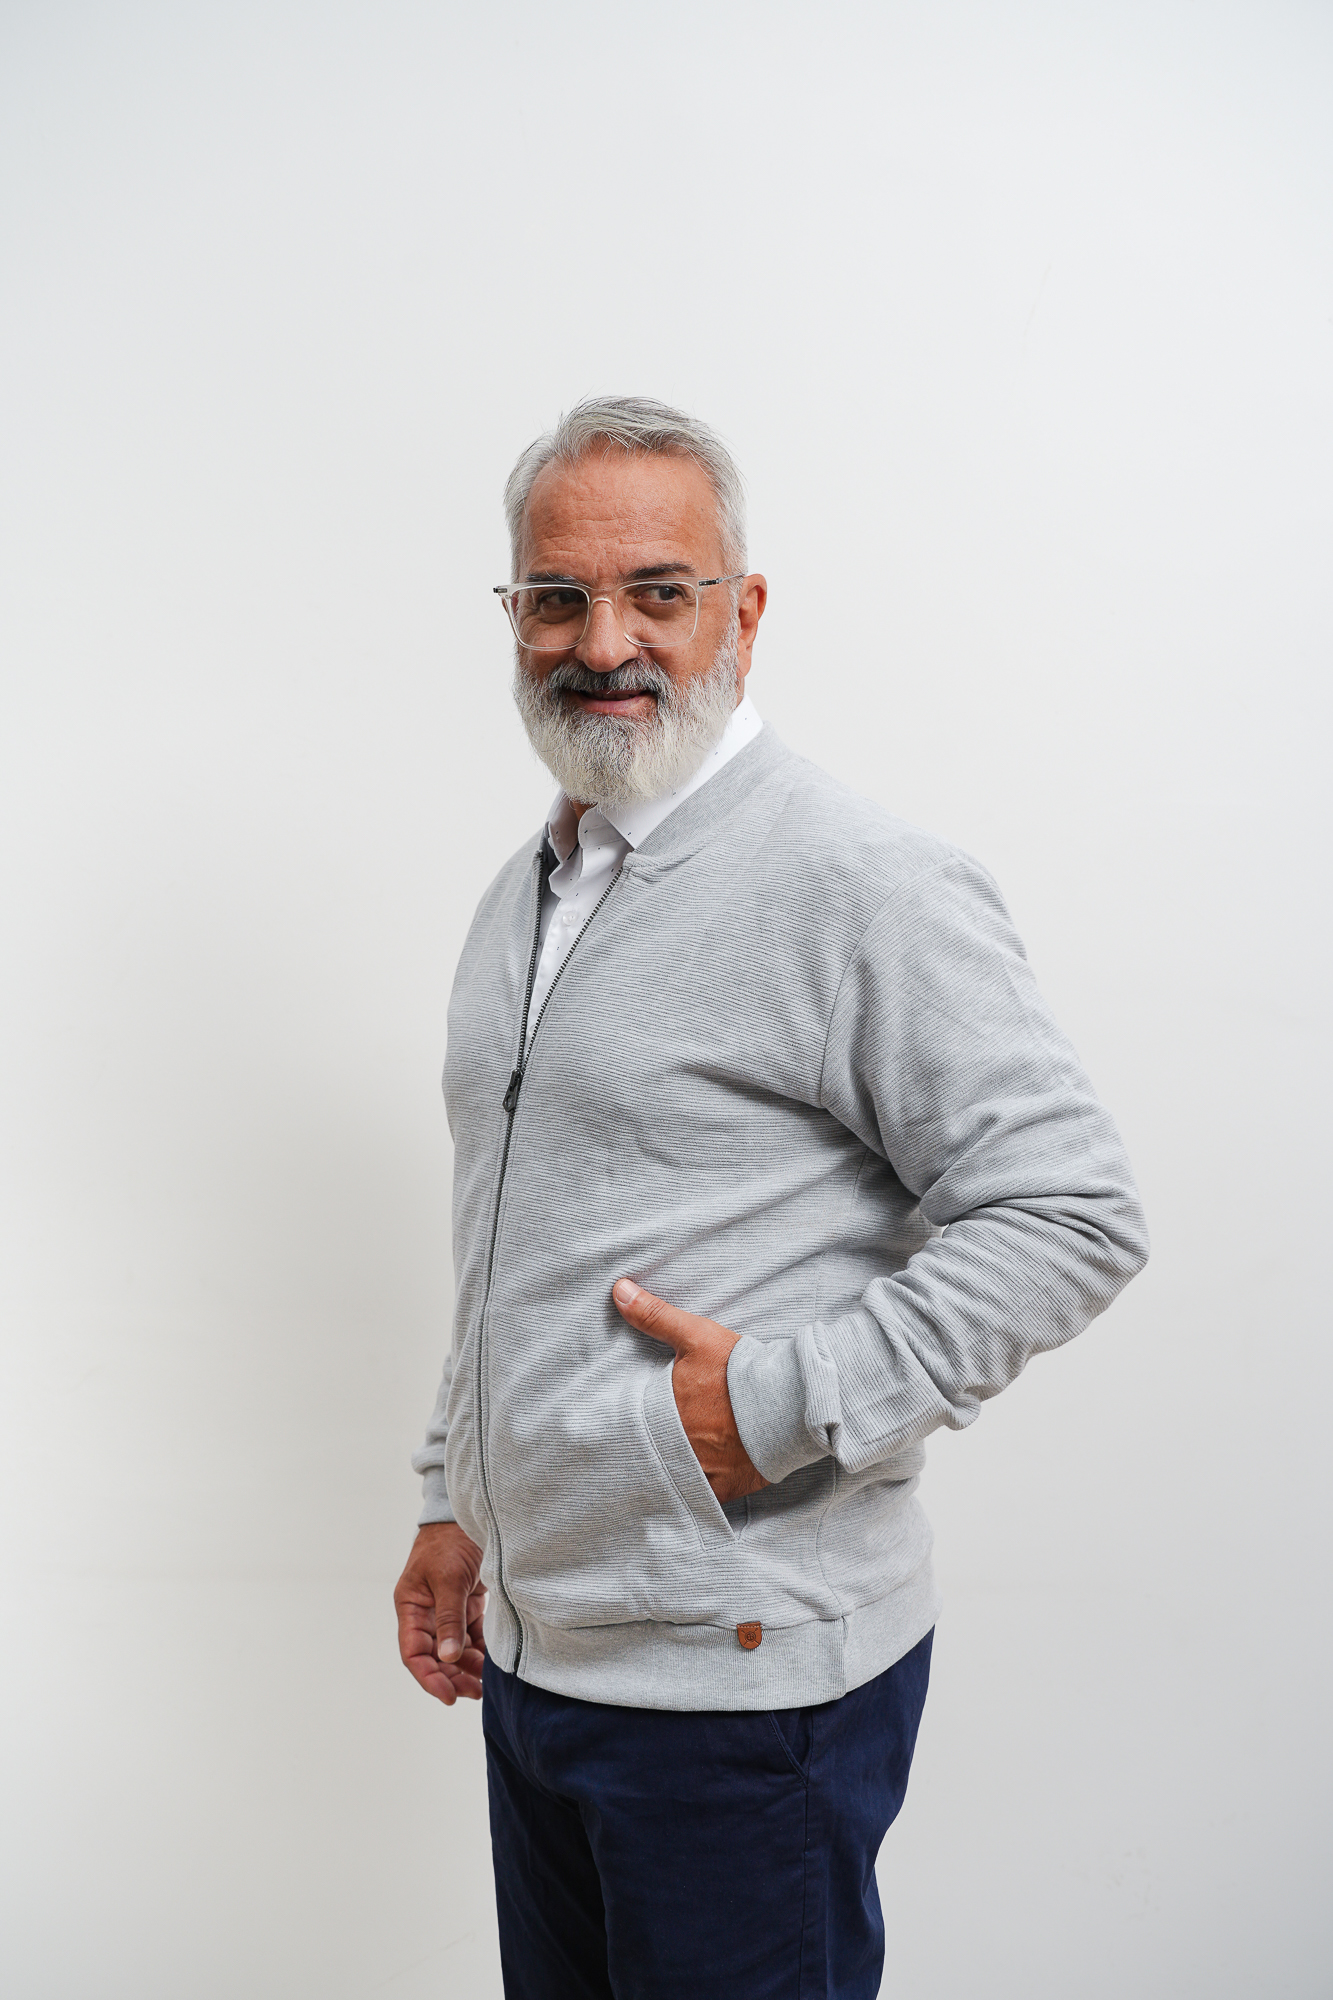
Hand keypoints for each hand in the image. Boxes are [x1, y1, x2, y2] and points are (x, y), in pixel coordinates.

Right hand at [394, 1521, 487, 1704]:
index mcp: (411, 1606)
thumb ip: (449, 1618)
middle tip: (474, 1694)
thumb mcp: (448, 1579)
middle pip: (435, 1657)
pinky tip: (492, 1663)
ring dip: (468, 1668)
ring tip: (486, 1684)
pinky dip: (480, 1650)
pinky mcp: (468, 1604)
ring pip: (454, 1650)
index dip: (429, 1678)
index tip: (448, 1696)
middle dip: (452, 1678)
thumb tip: (448, 1657)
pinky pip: (471, 1636)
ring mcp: (447, 1609)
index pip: (414, 1653)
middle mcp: (426, 1612)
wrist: (471, 1512)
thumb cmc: (449, 1540)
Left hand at [612, 1278, 767, 1504]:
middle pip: (650, 1455)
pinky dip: (697, 1494)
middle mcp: (677, 1448)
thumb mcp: (696, 1336)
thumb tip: (618, 1290)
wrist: (790, 1402)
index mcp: (665, 1413)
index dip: (628, 1424)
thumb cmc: (740, 1370)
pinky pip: (702, 1499)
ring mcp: (701, 1473)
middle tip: (645, 1448)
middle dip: (649, 1450)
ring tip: (669, 1468)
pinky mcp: (726, 1490)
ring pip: (673, 1480)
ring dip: (671, 1473)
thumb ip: (655, 1316)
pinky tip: (694, 1489)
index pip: (631, 1425)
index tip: (626, 1422)